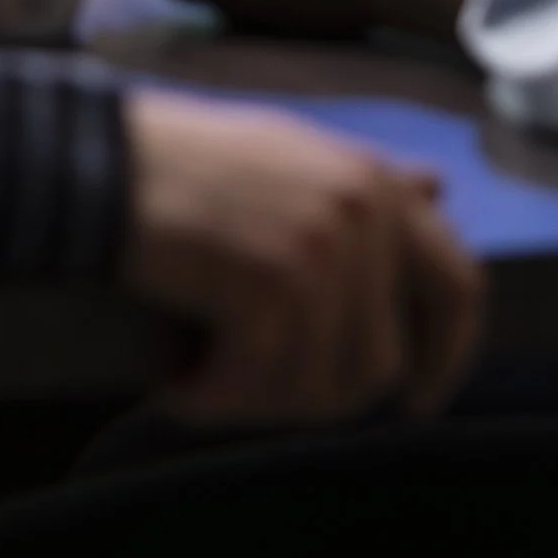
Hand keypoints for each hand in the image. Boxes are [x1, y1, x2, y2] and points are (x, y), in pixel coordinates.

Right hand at [123, 89, 479, 423]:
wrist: (97, 161)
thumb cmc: (185, 165)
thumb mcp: (290, 155)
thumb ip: (364, 186)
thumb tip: (436, 192)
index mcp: (374, 184)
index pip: (460, 287)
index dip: (446, 358)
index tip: (414, 401)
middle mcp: (362, 213)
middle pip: (379, 364)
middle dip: (317, 397)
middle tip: (252, 391)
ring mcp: (320, 250)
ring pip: (322, 389)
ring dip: (256, 400)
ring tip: (203, 372)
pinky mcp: (270, 286)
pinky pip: (260, 385)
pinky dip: (213, 397)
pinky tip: (177, 376)